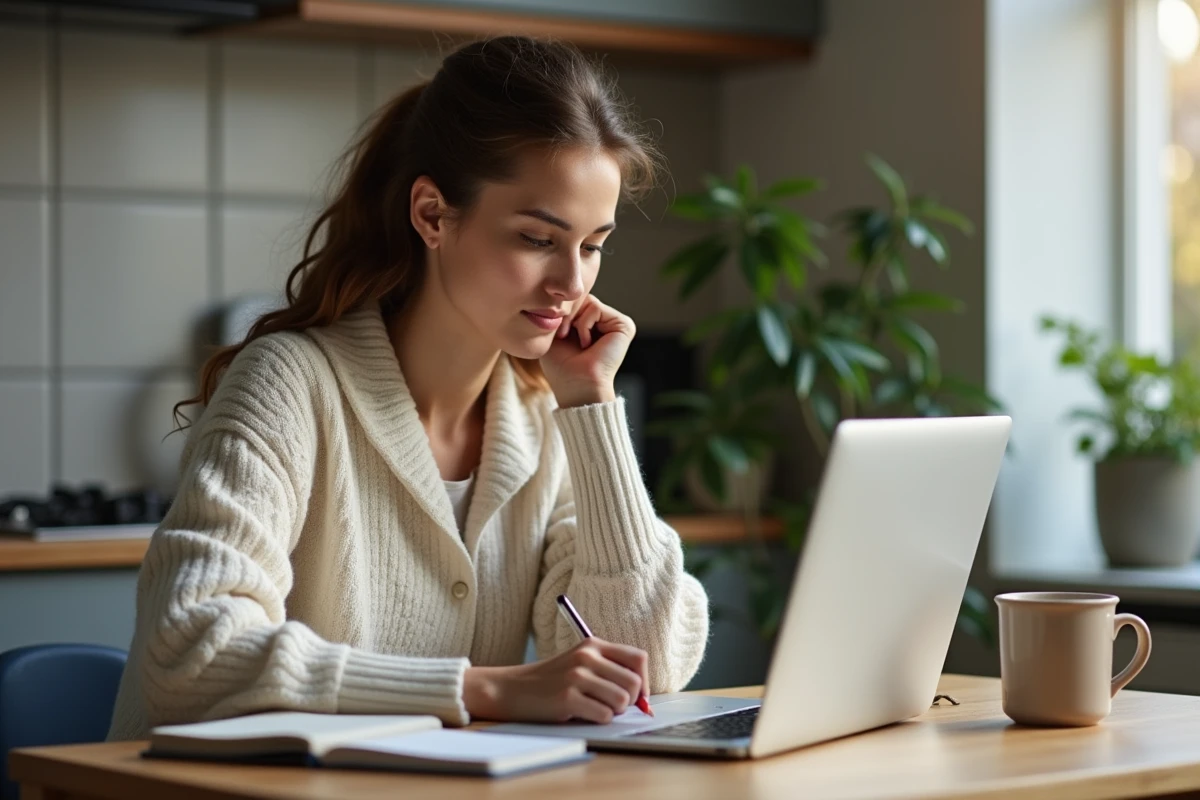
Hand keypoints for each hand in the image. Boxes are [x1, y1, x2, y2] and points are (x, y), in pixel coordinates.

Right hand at [462, 638, 649, 722]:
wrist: (510, 689)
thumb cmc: (550, 681)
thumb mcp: (579, 663)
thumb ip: (609, 671)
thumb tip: (644, 699)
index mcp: (593, 644)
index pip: (638, 658)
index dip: (644, 681)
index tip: (637, 696)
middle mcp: (587, 657)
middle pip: (635, 683)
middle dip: (630, 701)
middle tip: (611, 706)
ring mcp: (576, 676)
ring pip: (622, 701)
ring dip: (613, 712)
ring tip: (593, 708)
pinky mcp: (567, 698)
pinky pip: (604, 715)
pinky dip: (598, 720)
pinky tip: (581, 713)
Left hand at [539, 295, 634, 407]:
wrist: (577, 384)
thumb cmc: (562, 366)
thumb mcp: (553, 333)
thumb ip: (558, 310)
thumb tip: (558, 290)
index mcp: (591, 323)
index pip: (574, 300)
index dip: (561, 311)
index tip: (557, 334)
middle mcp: (605, 321)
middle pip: (580, 297)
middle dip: (567, 313)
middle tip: (564, 335)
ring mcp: (615, 322)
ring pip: (587, 301)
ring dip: (575, 320)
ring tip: (577, 341)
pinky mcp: (623, 325)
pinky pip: (596, 307)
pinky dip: (585, 324)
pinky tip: (587, 343)